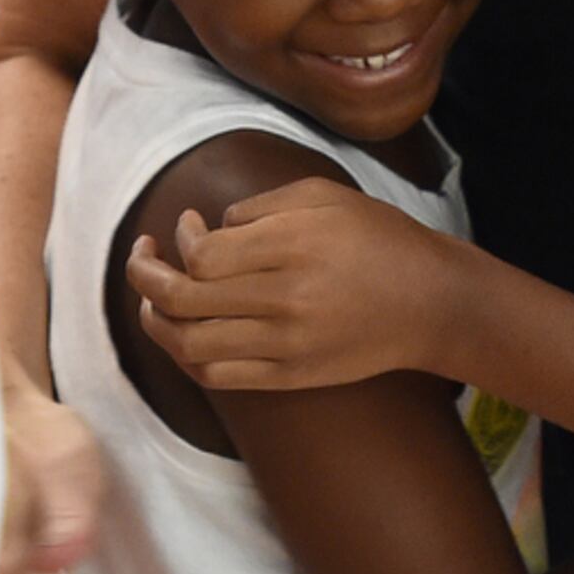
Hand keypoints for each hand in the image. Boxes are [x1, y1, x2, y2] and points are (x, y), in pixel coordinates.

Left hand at [121, 178, 460, 390]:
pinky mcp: (292, 376)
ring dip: (156, 321)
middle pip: (183, 301)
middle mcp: (284, 300)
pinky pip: (219, 375)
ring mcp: (287, 345)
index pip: (202, 256)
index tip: (185, 224)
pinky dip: (186, 356)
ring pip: (191, 345)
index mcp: (292, 247)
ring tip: (151, 299)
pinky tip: (181, 333)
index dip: (179, 240)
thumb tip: (206, 230)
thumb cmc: (378, 238)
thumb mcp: (322, 196)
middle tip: (143, 256)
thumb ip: (258, 208)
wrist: (430, 303)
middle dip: (145, 276)